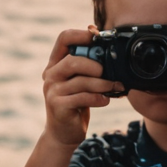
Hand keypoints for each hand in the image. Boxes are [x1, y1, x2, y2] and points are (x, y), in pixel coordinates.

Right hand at [42, 29, 124, 148]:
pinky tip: (105, 101)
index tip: (99, 37)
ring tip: (116, 87)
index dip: (82, 34)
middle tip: (108, 72)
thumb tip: (110, 49)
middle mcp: (51, 75)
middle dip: (95, 65)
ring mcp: (52, 91)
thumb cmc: (77, 103)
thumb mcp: (80, 81)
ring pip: (81, 81)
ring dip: (103, 84)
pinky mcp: (58, 106)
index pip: (64, 38)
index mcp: (56, 63)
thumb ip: (88, 66)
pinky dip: (99, 98)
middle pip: (73, 60)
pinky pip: (83, 98)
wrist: (63, 132)